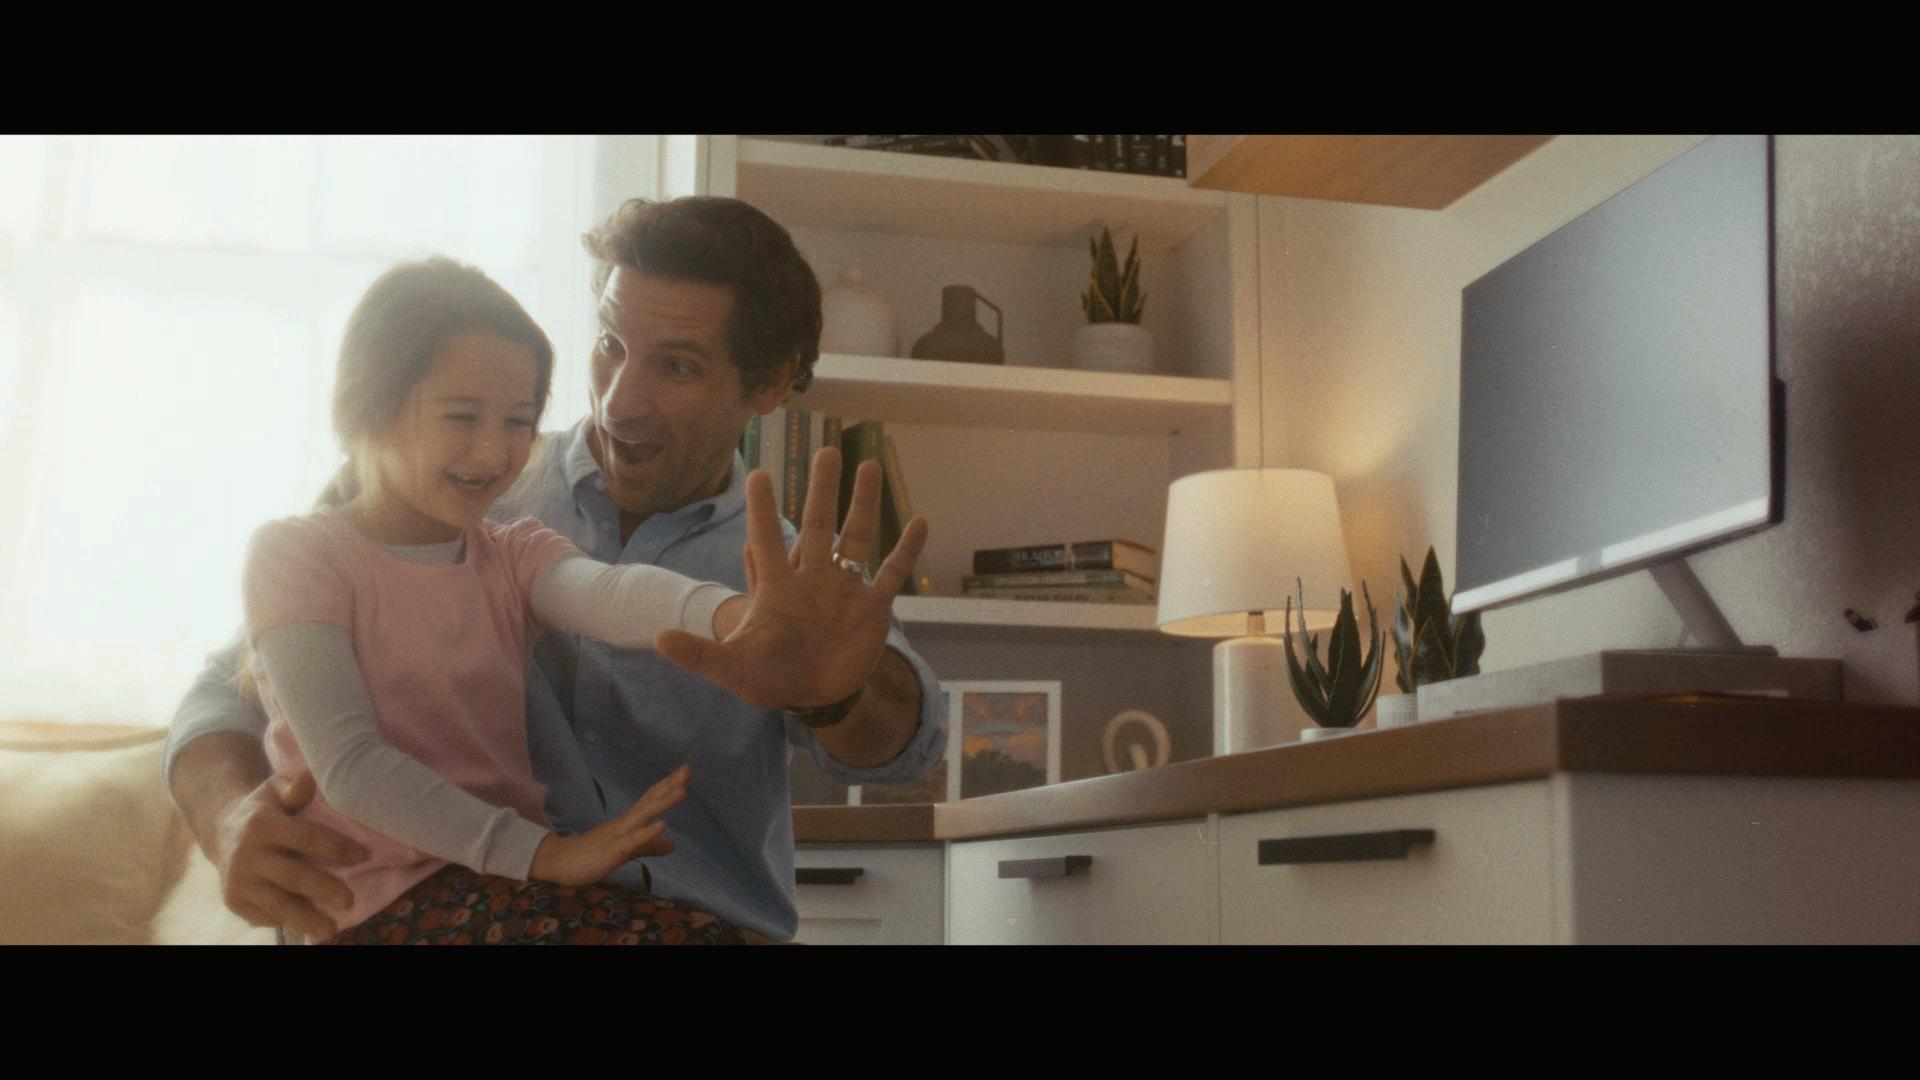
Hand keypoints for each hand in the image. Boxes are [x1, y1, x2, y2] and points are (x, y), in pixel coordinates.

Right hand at [212, 771, 367, 942]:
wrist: (222, 832)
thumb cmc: (265, 809)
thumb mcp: (275, 791)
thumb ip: (295, 787)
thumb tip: (310, 778)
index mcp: (262, 824)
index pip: (304, 836)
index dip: (335, 846)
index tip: (363, 856)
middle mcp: (247, 855)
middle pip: (292, 876)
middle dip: (323, 889)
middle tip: (350, 901)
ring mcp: (239, 882)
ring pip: (277, 904)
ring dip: (306, 919)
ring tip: (332, 931)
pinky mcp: (234, 902)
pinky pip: (266, 915)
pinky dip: (290, 921)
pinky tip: (311, 926)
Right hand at [529, 764, 687, 886]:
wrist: (558, 862)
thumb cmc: (592, 854)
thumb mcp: (626, 850)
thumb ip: (648, 845)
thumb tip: (673, 844)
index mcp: (628, 821)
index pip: (650, 798)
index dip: (668, 785)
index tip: (686, 770)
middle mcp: (624, 823)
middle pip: (649, 800)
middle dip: (669, 785)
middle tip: (688, 768)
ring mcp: (617, 835)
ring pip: (643, 815)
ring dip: (663, 802)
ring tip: (682, 790)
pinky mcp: (612, 850)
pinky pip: (632, 840)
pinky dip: (648, 832)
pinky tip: (663, 825)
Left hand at [656, 445, 928, 708]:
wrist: (812, 695)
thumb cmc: (768, 677)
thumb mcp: (731, 668)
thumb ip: (700, 653)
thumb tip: (660, 638)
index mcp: (777, 588)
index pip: (766, 541)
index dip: (761, 510)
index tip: (756, 474)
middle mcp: (812, 578)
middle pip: (817, 525)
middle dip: (822, 490)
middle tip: (827, 451)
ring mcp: (845, 590)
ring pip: (856, 538)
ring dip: (864, 504)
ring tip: (869, 465)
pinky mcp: (872, 607)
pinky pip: (891, 572)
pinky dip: (905, 550)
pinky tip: (920, 521)